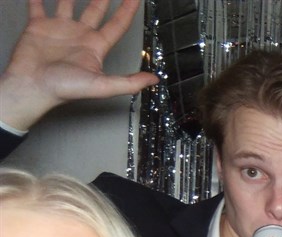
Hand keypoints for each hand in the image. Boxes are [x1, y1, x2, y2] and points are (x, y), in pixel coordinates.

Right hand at [0, 0, 157, 129]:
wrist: (33, 87)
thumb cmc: (64, 89)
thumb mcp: (102, 86)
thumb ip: (129, 82)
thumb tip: (154, 79)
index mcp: (96, 47)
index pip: (117, 24)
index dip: (128, 10)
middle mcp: (80, 36)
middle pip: (96, 10)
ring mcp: (60, 29)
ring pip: (68, 3)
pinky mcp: (39, 26)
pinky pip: (38, 6)